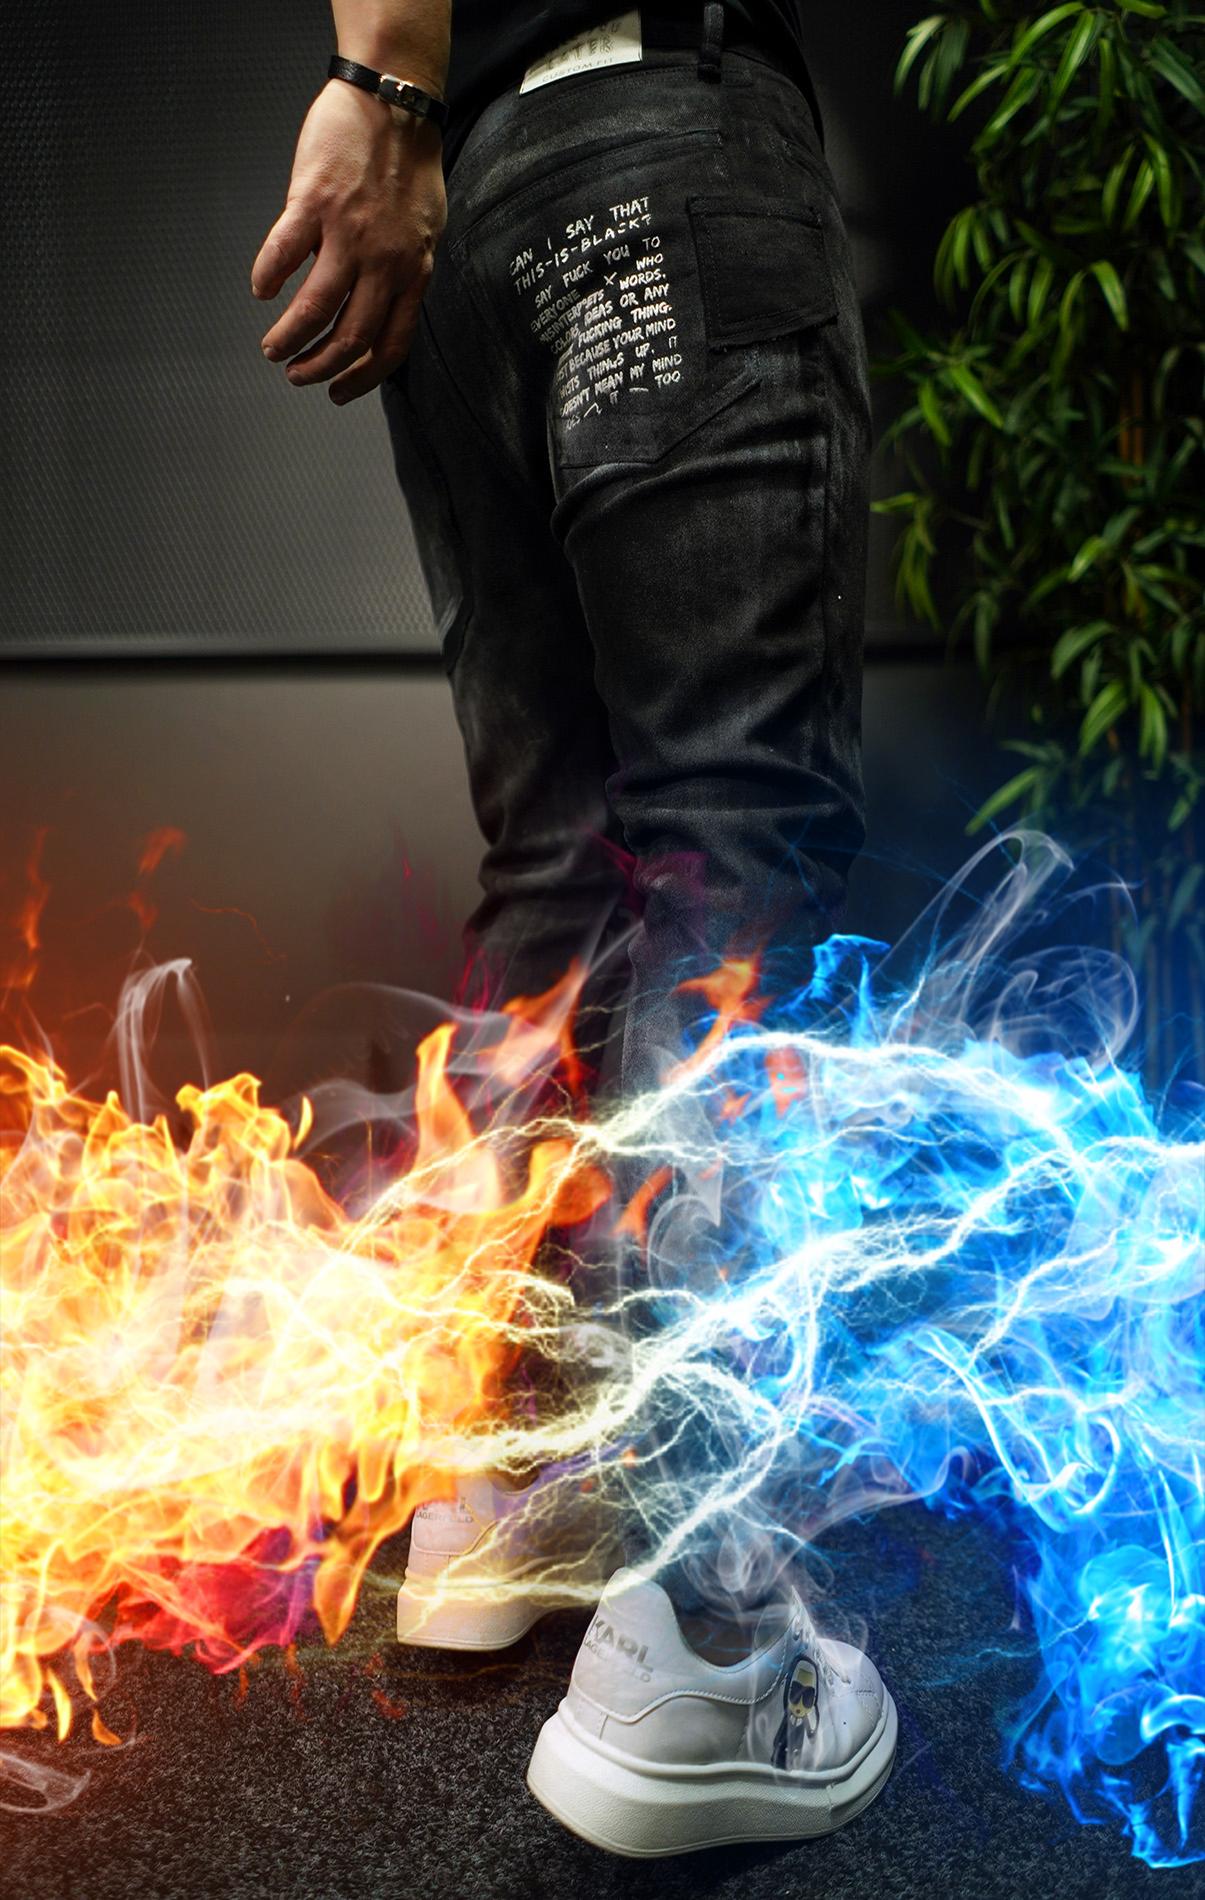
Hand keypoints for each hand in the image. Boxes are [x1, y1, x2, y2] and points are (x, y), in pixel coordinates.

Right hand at [252, 80, 446, 403]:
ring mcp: (349, 233)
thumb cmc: (408, 159)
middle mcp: (385, 261)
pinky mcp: (314, 202)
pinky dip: (267, 277)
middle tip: (296, 373)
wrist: (393, 99)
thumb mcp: (424, 228)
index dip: (363, 378)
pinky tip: (261, 288)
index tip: (338, 391)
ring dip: (289, 338)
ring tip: (272, 347)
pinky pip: (283, 254)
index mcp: (414, 272)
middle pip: (350, 338)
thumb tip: (381, 301)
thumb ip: (404, 269)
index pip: (392, 346)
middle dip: (318, 368)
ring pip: (315, 309)